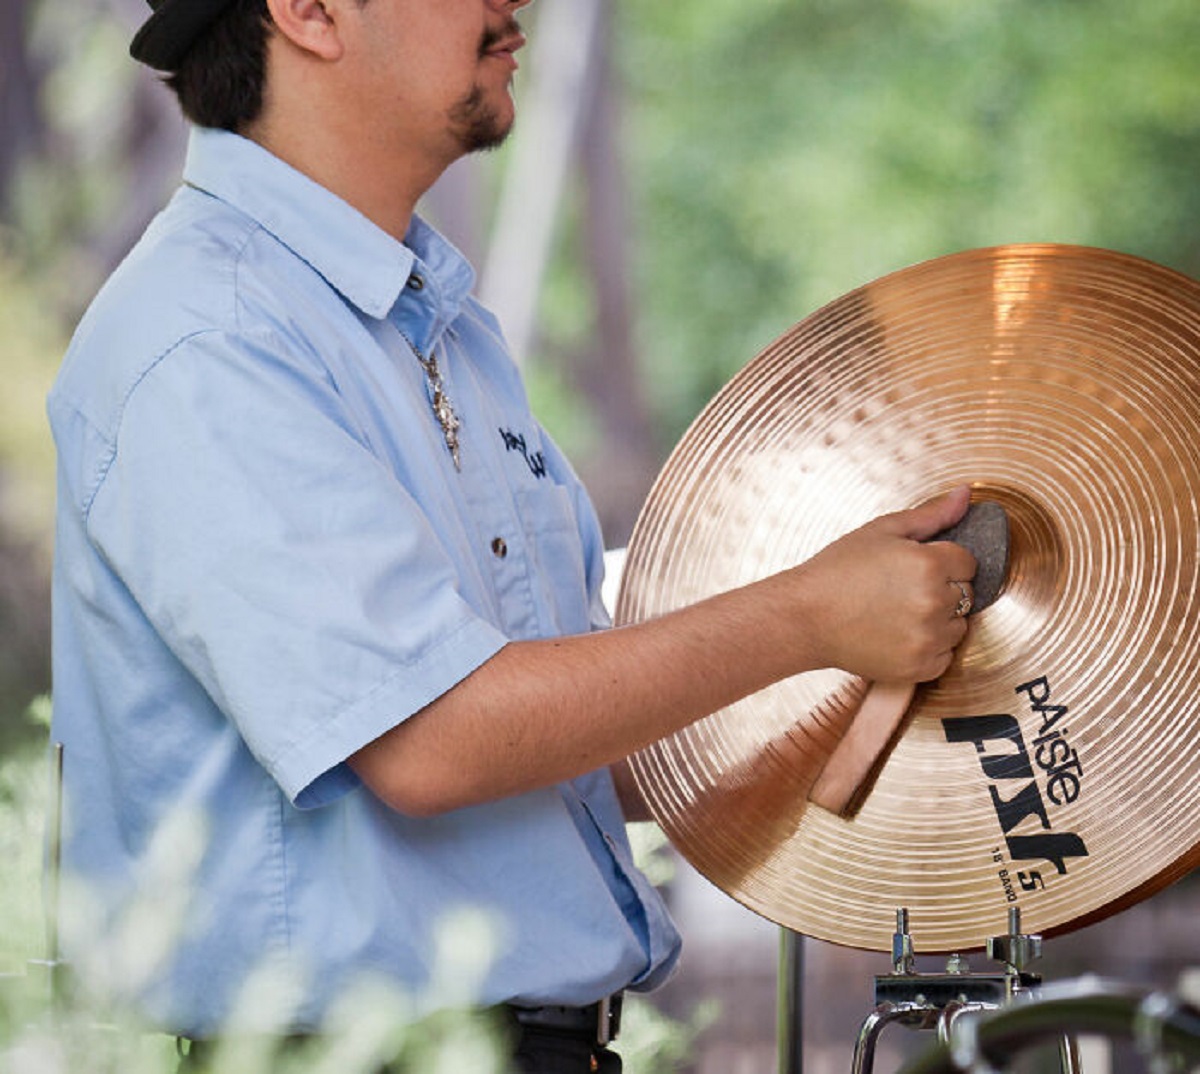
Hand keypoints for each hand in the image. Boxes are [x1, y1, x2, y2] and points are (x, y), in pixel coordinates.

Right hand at [793, 486, 977, 682]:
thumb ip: (931, 515)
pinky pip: (945, 655)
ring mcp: (928, 638)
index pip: (968, 562)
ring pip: (958, 626)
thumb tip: (965, 495)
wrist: (804, 618)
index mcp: (929, 565)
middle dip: (943, 589)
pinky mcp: (920, 667)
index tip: (914, 568)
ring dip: (939, 620)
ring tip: (897, 613)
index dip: (943, 562)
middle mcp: (934, 603)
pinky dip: (928, 647)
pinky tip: (897, 634)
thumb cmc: (836, 572)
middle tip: (900, 590)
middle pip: (967, 594)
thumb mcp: (881, 531)